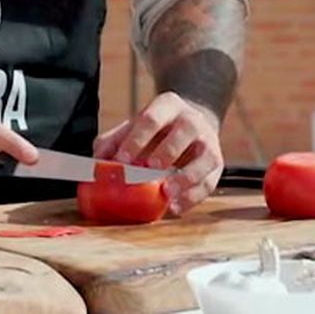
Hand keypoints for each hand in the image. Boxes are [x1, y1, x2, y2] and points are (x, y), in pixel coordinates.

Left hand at [94, 91, 223, 214]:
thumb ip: (113, 141)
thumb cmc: (156, 129)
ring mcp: (208, 141)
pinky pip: (210, 181)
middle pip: (183, 133)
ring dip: (185, 179)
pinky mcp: (217, 163)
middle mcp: (192, 120)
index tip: (122, 160)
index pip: (151, 119)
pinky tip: (175, 207)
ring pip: (204, 158)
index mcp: (167, 106)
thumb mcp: (134, 126)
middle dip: (165, 153)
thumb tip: (97, 162)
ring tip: (165, 193)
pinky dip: (193, 197)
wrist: (192, 122)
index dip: (136, 140)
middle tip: (146, 171)